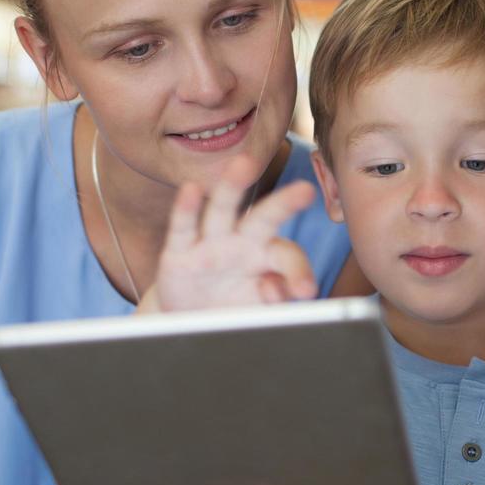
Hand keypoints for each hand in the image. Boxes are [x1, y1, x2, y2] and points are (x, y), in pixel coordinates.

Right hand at [153, 152, 318, 311]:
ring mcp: (209, 244)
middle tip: (305, 191)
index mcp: (267, 257)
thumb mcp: (256, 310)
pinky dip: (186, 208)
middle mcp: (241, 244)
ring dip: (232, 187)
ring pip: (221, 211)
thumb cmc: (233, 308)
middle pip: (263, 220)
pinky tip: (191, 188)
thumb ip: (271, 298)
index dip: (298, 271)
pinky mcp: (178, 253)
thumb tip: (276, 289)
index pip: (287, 256)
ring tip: (243, 164)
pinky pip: (182, 227)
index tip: (306, 291)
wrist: (190, 319)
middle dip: (283, 205)